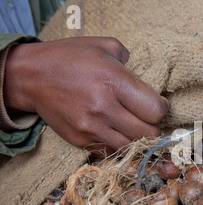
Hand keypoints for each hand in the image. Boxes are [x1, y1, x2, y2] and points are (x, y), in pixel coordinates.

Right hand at [3, 37, 167, 153]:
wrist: (31, 77)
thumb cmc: (70, 58)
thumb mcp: (104, 46)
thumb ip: (130, 59)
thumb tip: (146, 78)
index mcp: (113, 81)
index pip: (155, 110)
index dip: (162, 109)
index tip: (157, 105)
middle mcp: (103, 108)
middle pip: (148, 133)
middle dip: (153, 126)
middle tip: (146, 117)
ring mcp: (91, 128)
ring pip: (132, 146)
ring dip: (137, 138)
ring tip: (132, 125)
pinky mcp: (81, 141)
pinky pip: (111, 150)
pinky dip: (118, 143)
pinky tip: (114, 130)